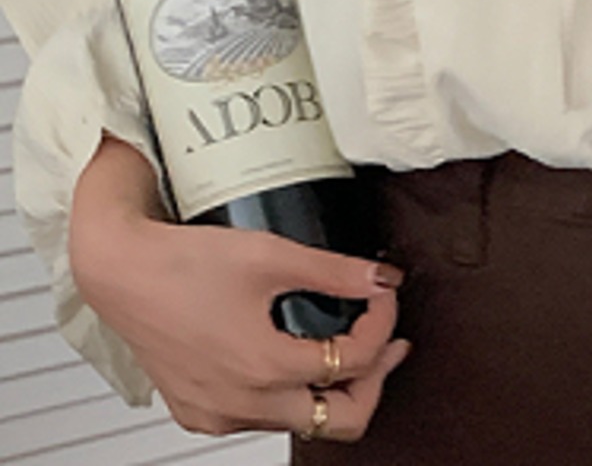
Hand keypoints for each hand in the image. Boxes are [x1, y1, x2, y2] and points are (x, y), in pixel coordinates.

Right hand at [69, 136, 408, 440]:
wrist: (120, 271)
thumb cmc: (185, 261)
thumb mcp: (273, 255)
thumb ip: (336, 272)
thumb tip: (383, 279)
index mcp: (265, 369)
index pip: (356, 363)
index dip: (383, 324)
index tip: (384, 294)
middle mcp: (241, 405)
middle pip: (339, 421)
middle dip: (373, 379)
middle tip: (387, 341)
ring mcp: (216, 415)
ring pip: (299, 422)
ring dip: (332, 387)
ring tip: (347, 342)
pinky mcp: (198, 411)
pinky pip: (260, 418)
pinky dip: (289, 392)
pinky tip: (296, 354)